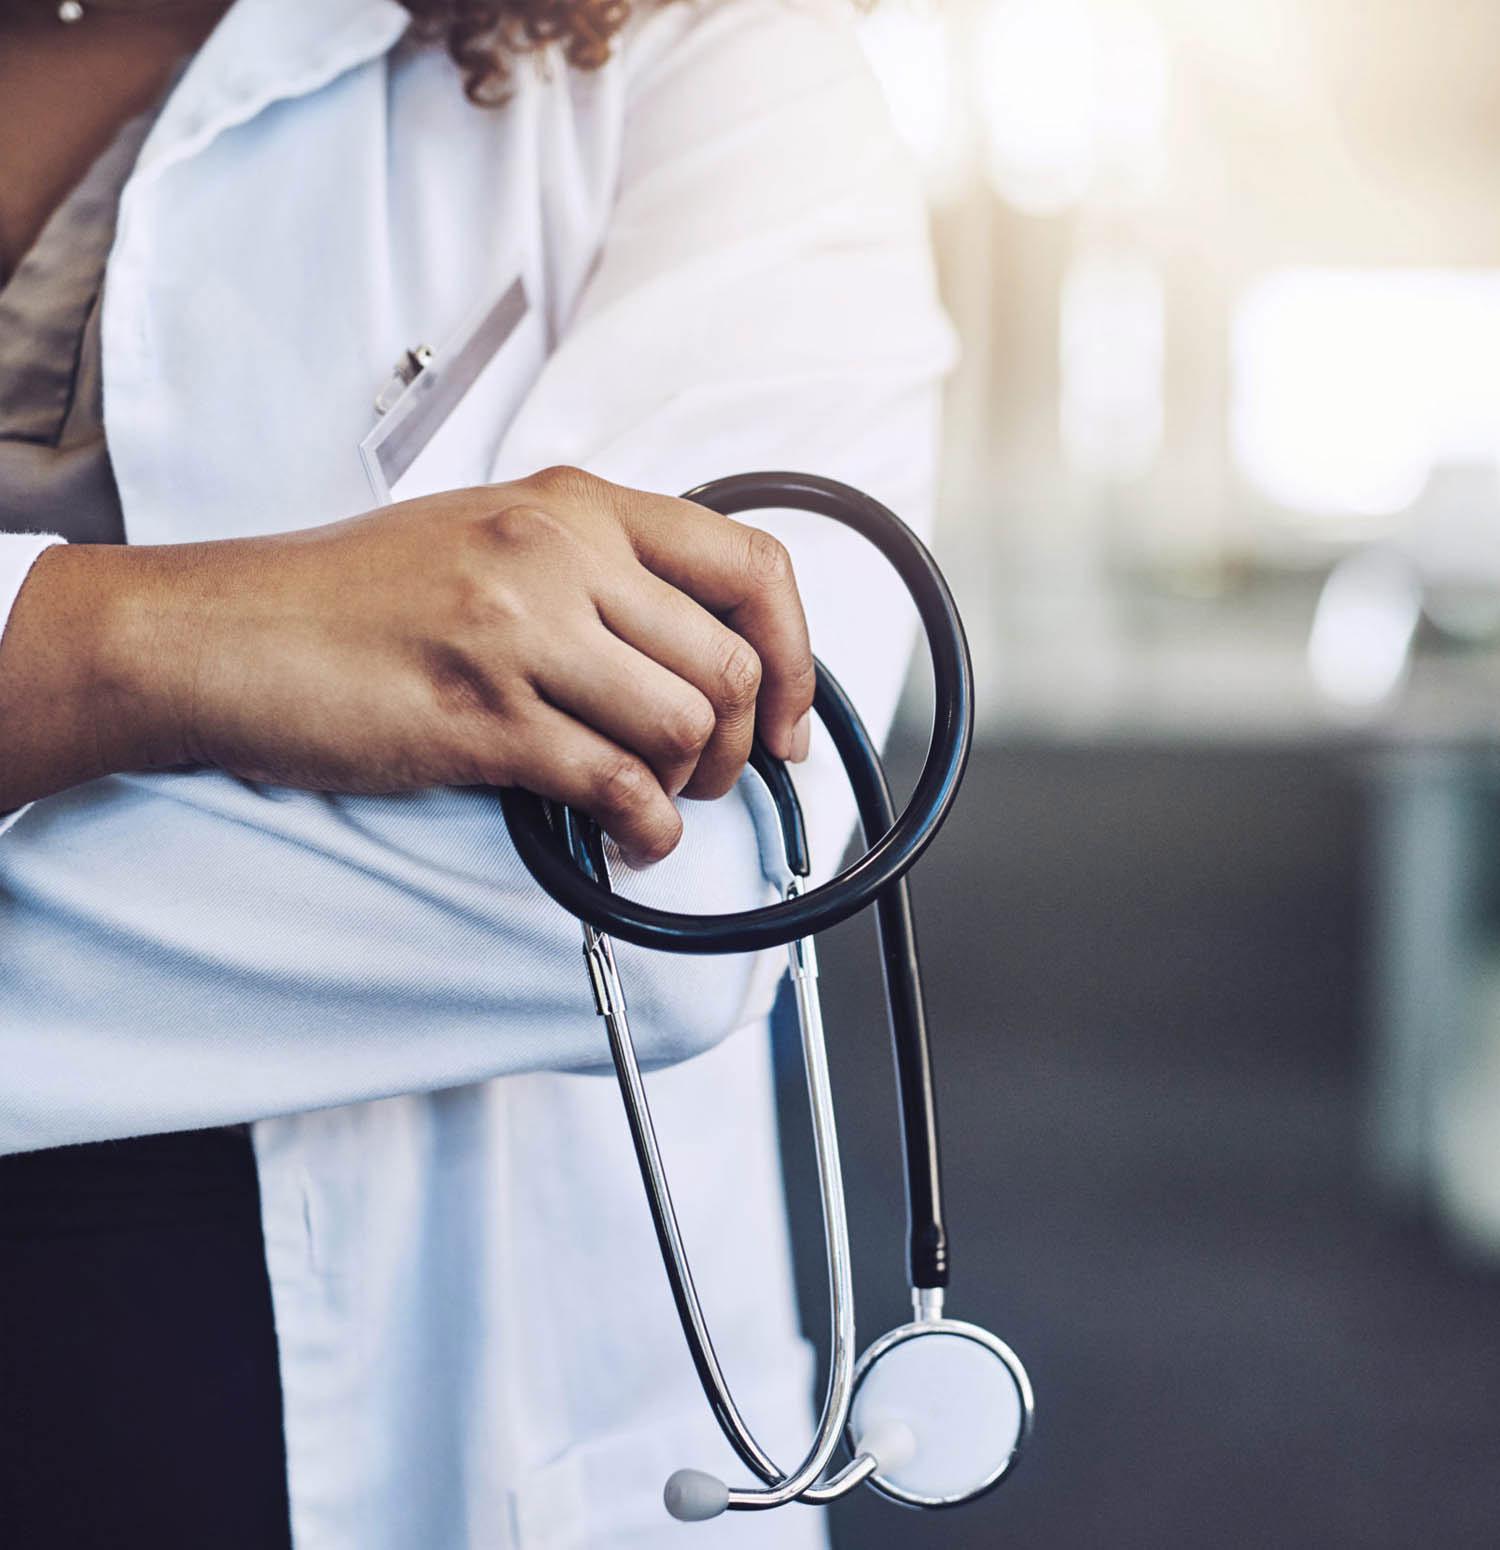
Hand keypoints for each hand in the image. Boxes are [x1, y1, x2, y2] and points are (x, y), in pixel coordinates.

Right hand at [46, 467, 814, 861]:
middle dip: (743, 741)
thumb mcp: (487, 535)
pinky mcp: (482, 717)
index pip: (749, 563)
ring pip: (685, 725)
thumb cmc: (347, 594)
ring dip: (691, 785)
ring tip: (657, 800)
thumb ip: (592, 571)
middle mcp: (558, 555)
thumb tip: (689, 648)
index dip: (795, 650)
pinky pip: (617, 784)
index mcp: (572, 505)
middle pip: (729, 663)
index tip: (789, 712)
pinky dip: (645, 829)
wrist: (223, 633)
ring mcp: (520, 634)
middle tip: (712, 774)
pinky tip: (627, 837)